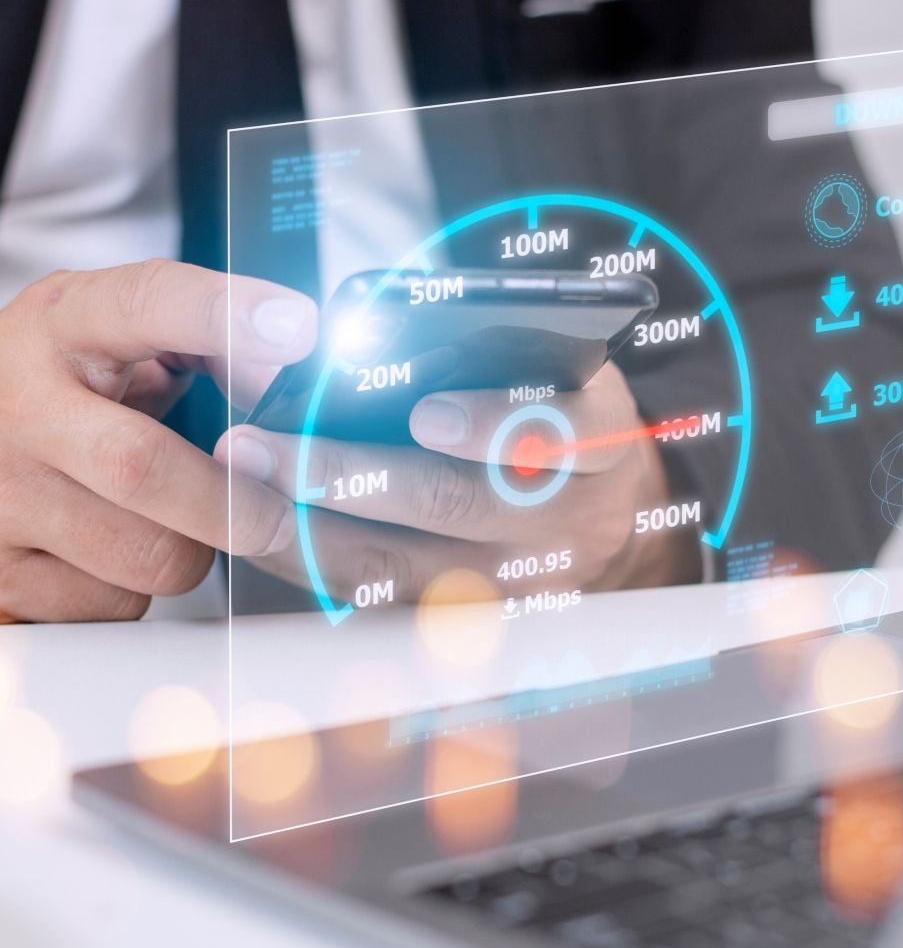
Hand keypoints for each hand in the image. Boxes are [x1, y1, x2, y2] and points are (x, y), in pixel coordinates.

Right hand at [0, 260, 316, 621]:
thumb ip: (211, 348)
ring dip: (190, 552)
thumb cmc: (70, 389)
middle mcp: (19, 405)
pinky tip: (112, 552)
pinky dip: (139, 589)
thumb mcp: (124, 342)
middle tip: (277, 517)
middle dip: (234, 505)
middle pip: (142, 466)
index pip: (141, 304)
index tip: (299, 328)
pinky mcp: (2, 575)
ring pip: (150, 557)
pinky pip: (119, 605)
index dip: (223, 315)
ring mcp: (1, 494)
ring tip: (168, 520)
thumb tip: (291, 381)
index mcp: (63, 327)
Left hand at [216, 361, 700, 606]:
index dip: (495, 426)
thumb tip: (382, 325)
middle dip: (353, 476)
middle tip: (262, 447)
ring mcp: (522, 584)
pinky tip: (267, 536)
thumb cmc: (566, 419)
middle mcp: (572, 521)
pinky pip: (384, 604)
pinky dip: (318, 569)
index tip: (425, 414)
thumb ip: (503, 350)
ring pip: (407, 570)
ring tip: (243, 491)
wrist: (615, 522)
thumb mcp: (564, 370)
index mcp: (603, 440)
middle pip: (460, 508)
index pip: (567, 434)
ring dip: (311, 530)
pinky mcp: (477, 622)